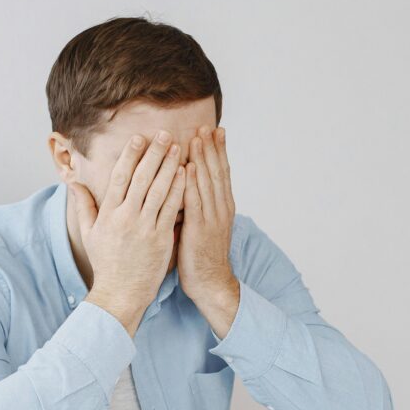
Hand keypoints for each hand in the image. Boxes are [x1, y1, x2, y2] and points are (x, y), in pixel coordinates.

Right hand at [72, 131, 185, 335]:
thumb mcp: (89, 234)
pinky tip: (185, 174)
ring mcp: (144, 228)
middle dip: (154, 154)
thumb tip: (73, 183)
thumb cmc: (106, 263)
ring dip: (169, 166)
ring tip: (178, 148)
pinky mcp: (161, 239)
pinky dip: (179, 190)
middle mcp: (126, 218)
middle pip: (142, 178)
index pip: (120, 177)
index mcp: (108, 214)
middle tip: (165, 134)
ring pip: (159, 190)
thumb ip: (83, 206)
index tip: (139, 138)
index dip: (130, 155)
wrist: (120, 293)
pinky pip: (171, 209)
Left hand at [180, 126, 238, 337]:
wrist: (211, 283)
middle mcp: (220, 209)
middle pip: (216, 172)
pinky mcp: (199, 229)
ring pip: (207, 182)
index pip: (221, 173)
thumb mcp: (204, 226)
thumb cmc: (202, 256)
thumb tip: (187, 187)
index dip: (218, 151)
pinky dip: (191, 183)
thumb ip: (198, 205)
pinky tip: (187, 167)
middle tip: (206, 126)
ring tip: (198, 137)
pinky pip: (195, 201)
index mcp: (222, 207)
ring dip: (202, 158)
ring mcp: (212, 219)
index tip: (214, 130)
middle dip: (211, 148)